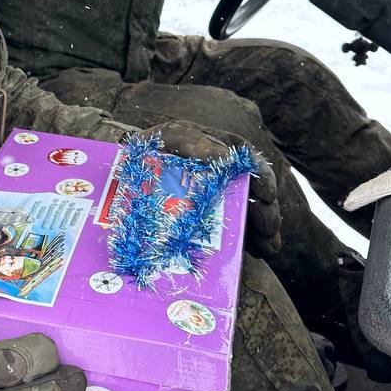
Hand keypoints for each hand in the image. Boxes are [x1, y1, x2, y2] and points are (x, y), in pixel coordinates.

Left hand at [143, 121, 281, 257]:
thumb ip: (191, 142)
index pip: (245, 159)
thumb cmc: (144, 151)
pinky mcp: (213, 216)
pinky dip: (252, 238)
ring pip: (251, 208)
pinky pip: (238, 226)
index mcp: (212, 147)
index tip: (267, 193)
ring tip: (269, 246)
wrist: (121, 172)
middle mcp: (221, 170)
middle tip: (269, 227)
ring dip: (264, 226)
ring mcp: (219, 194)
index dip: (261, 175)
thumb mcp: (166, 139)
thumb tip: (224, 156)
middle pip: (254, 187)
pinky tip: (260, 250)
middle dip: (266, 208)